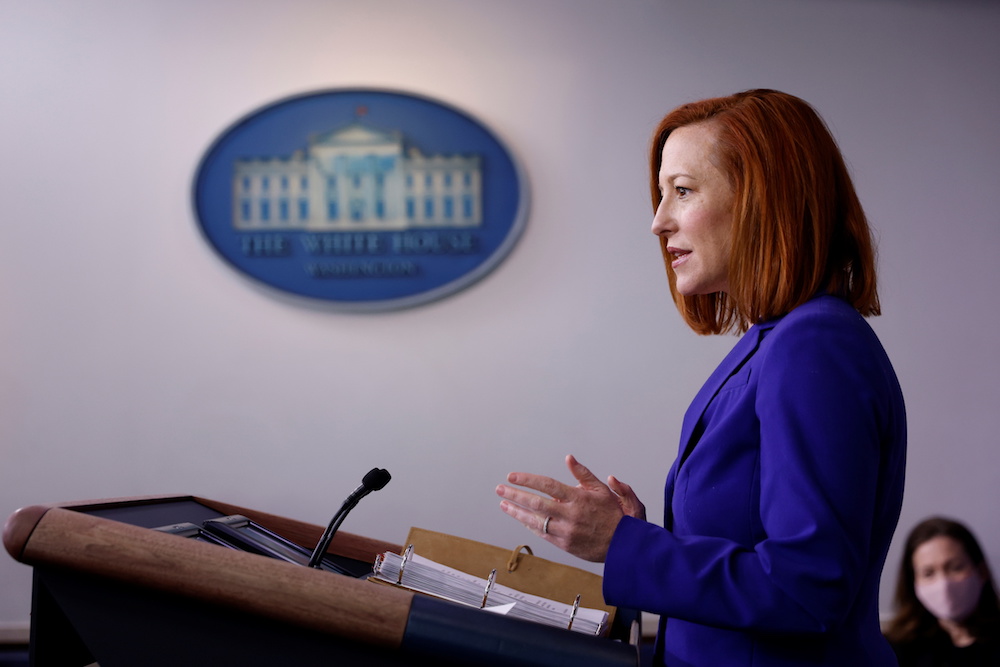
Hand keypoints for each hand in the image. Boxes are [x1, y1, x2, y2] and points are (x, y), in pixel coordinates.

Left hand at [496, 455, 644, 561]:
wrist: (625, 546)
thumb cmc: (617, 516)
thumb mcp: (604, 490)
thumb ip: (584, 474)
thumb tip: (569, 459)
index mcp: (579, 498)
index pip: (548, 486)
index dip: (528, 480)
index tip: (512, 476)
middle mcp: (570, 515)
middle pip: (536, 503)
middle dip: (515, 495)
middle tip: (500, 489)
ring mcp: (566, 531)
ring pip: (535, 521)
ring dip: (517, 512)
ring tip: (503, 504)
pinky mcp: (565, 545)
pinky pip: (543, 534)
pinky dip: (530, 525)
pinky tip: (520, 518)